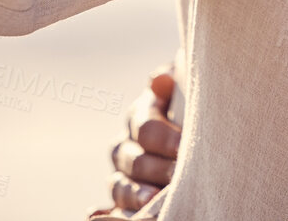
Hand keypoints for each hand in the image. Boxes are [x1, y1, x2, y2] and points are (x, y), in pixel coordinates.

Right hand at [106, 69, 179, 213]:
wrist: (188, 127)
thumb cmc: (190, 106)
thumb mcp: (183, 90)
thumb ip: (172, 84)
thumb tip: (159, 80)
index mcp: (140, 116)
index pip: (145, 128)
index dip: (164, 138)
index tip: (184, 146)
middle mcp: (126, 145)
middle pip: (133, 159)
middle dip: (156, 168)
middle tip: (177, 175)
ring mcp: (121, 173)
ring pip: (119, 185)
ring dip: (132, 193)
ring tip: (151, 200)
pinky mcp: (122, 198)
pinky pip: (109, 208)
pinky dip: (104, 213)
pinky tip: (97, 214)